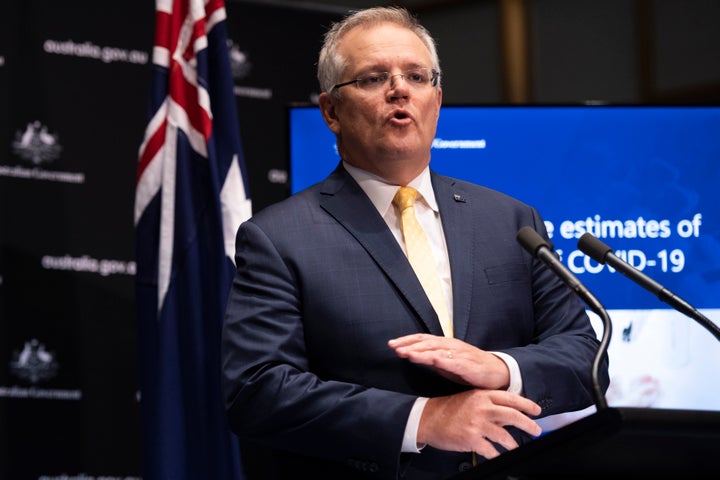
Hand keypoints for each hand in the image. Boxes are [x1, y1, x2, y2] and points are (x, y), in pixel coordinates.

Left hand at [388, 333, 510, 389]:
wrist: (497, 372)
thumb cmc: (470, 368)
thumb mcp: (446, 363)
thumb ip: (430, 359)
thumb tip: (411, 356)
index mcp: (445, 344)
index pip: (422, 339)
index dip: (407, 340)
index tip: (392, 344)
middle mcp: (451, 346)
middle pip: (426, 343)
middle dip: (409, 345)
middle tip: (393, 347)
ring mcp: (459, 354)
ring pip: (436, 351)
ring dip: (420, 352)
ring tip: (406, 353)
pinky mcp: (468, 365)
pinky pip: (452, 362)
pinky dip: (440, 360)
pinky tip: (431, 360)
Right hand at [418, 389, 541, 458]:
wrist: (428, 418)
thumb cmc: (448, 409)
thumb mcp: (470, 399)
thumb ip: (488, 404)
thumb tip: (508, 413)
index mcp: (482, 395)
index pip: (511, 398)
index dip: (527, 404)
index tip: (537, 411)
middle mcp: (481, 407)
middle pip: (513, 415)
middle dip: (528, 424)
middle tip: (536, 430)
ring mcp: (477, 423)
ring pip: (504, 435)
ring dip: (513, 444)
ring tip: (516, 447)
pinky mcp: (471, 439)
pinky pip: (491, 450)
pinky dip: (497, 454)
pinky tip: (498, 455)